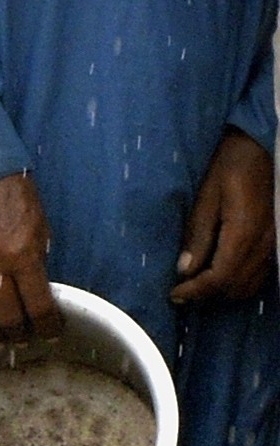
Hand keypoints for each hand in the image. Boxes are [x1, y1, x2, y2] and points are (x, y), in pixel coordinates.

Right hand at [0, 171, 58, 342]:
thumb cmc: (16, 199)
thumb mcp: (40, 228)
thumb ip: (37, 261)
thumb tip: (36, 291)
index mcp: (25, 257)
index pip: (40, 306)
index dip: (48, 327)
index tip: (51, 335)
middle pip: (8, 316)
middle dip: (18, 334)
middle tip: (21, 340)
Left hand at [175, 131, 275, 306]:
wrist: (258, 150)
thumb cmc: (228, 168)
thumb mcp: (205, 198)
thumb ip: (197, 236)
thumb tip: (184, 270)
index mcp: (244, 233)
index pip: (221, 277)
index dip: (197, 291)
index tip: (174, 295)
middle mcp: (263, 244)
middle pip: (236, 286)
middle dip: (207, 294)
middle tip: (181, 290)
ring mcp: (272, 245)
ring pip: (250, 284)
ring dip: (222, 290)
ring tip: (195, 284)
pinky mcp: (273, 242)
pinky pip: (259, 274)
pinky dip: (238, 281)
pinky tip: (217, 273)